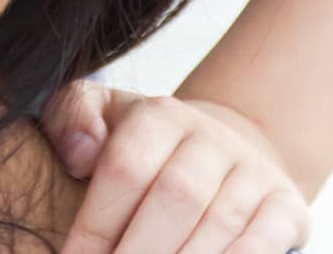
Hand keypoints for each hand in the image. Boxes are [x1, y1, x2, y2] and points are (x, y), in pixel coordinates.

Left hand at [41, 82, 312, 252]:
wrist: (217, 148)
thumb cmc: (143, 144)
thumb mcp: (101, 116)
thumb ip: (72, 117)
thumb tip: (79, 153)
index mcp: (158, 114)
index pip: (125, 166)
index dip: (97, 222)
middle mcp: (208, 137)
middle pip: (175, 196)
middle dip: (138, 249)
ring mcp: (249, 171)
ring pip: (218, 223)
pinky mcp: (283, 204)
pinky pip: (261, 240)